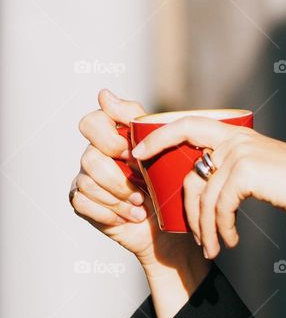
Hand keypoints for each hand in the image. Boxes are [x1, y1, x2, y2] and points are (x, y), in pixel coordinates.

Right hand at [71, 89, 202, 274]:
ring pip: (89, 180)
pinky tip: (130, 215)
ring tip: (141, 203)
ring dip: (120, 196)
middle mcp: (96, 153)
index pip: (93, 122)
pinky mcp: (82, 201)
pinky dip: (112, 212)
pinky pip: (84, 202)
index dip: (111, 138)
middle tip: (140, 181)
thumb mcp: (165, 149)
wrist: (171, 224)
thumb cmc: (169, 182)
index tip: (132, 153)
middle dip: (119, 174)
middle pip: (90, 155)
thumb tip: (102, 93)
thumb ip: (139, 121)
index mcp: (114, 136)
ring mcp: (86, 177)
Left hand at [130, 116, 285, 259]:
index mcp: (238, 134)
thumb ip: (235, 168)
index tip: (138, 151)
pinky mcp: (244, 171)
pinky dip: (221, 229)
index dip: (159, 135)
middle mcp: (236, 139)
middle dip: (176, 199)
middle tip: (175, 225)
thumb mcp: (261, 171)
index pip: (189, 124)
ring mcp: (239, 153)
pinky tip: (230, 241)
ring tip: (214, 248)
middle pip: (188, 169)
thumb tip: (207, 181)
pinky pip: (219, 206)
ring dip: (206, 228)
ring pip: (203, 196)